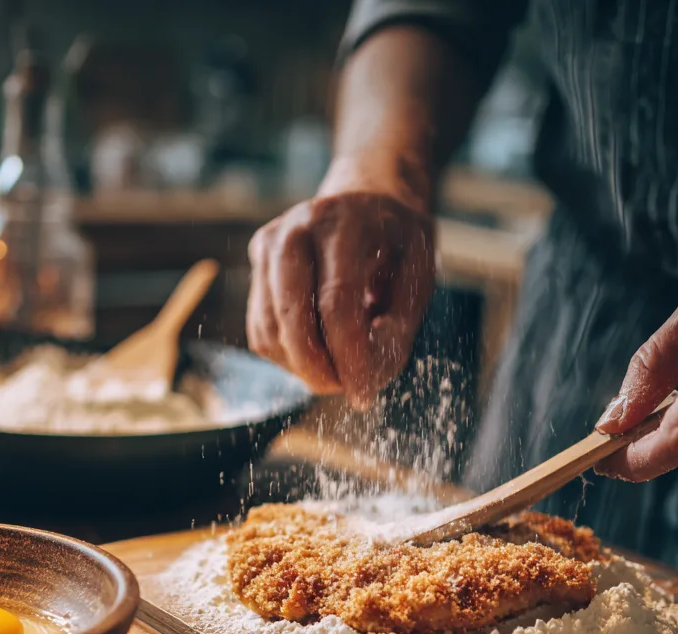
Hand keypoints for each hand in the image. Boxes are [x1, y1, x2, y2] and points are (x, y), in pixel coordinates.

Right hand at [246, 161, 435, 410]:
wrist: (366, 194)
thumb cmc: (397, 239)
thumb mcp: (420, 271)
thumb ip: (399, 323)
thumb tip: (368, 372)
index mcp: (346, 222)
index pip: (337, 303)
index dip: (349, 357)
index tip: (363, 395)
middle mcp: (297, 227)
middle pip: (292, 317)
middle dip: (317, 369)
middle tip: (345, 390)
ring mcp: (270, 243)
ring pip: (269, 330)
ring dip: (301, 368)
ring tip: (337, 371)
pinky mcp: (257, 262)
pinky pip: (260, 330)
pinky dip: (286, 356)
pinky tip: (317, 353)